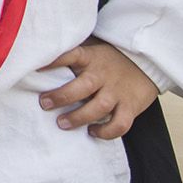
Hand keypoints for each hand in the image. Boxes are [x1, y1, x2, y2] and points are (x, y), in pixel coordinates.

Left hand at [38, 36, 158, 139]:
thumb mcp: (92, 50)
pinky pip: (120, 124)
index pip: (71, 55)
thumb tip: (40, 57)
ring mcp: (117, 92)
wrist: (147, 62)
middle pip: (82, 86)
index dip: (53, 61)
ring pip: (98, 107)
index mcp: (91, 57)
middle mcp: (103, 75)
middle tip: (44, 104)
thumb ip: (73, 56)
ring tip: (61, 123)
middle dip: (61, 96)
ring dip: (78, 117)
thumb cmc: (110, 59)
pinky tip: (92, 132)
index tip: (35, 68)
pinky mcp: (131, 107)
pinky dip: (106, 132)